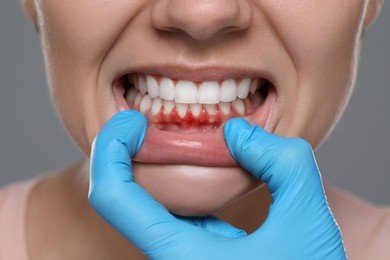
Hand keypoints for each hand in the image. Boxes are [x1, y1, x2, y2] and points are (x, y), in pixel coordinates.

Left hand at [89, 111, 345, 258]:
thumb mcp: (308, 220)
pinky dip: (183, 195)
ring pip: (151, 212)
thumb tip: (235, 133)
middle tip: (146, 124)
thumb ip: (280, 161)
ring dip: (157, 173)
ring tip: (175, 146)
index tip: (132, 121)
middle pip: (123, 200)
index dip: (111, 146)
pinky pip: (175, 224)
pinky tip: (206, 183)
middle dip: (131, 154)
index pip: (110, 195)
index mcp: (179, 255)